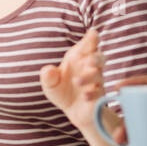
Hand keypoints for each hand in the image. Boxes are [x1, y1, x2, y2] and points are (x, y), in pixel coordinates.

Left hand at [40, 28, 119, 145]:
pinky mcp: (99, 96)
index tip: (93, 34)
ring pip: (99, 75)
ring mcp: (96, 81)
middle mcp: (89, 67)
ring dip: (89, 77)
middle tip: (89, 60)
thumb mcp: (50, 84)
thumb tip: (48, 71)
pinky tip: (84, 96)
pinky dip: (93, 94)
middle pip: (99, 57)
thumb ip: (48, 76)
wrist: (72, 111)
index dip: (91, 39)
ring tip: (77, 82)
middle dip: (96, 57)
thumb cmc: (62, 91)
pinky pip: (99, 93)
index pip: (87, 45)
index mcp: (78, 57)